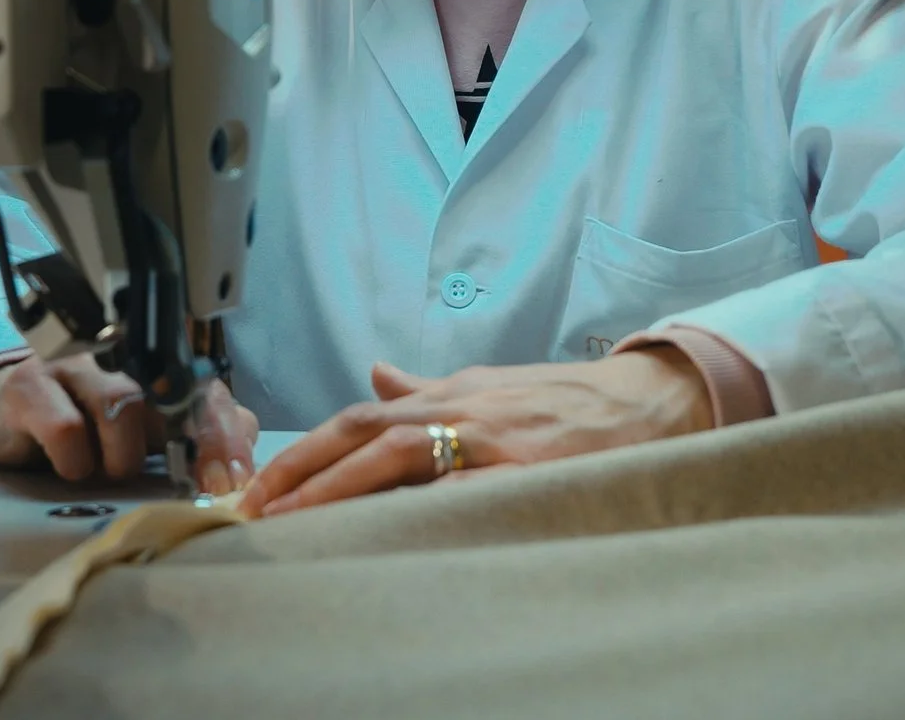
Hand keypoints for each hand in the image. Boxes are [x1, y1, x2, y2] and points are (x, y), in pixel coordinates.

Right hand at [0, 355, 259, 494]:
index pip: (205, 391)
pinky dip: (75, 460)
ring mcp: (73, 366)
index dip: (223, 436)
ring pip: (121, 406)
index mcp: (154, 366)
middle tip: (189, 487)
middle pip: (170, 394)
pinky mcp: (29, 386)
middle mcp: (118, 355)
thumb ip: (200, 430)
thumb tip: (247, 446)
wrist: (8, 410)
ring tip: (105, 470)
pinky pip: (65, 428)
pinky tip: (70, 466)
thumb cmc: (88, 420)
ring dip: (121, 457)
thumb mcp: (148, 427)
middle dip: (189, 447)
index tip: (229, 481)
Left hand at [241, 348, 711, 515]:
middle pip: (364, 434)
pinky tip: (389, 528)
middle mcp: (459, 408)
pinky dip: (424, 505)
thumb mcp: (487, 386)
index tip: (259, 488)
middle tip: (257, 511)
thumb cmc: (564, 402)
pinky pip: (466, 489)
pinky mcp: (527, 467)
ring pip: (401, 457)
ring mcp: (492, 437)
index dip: (304, 452)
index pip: (357, 420)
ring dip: (344, 489)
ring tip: (299, 522)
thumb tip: (377, 375)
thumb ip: (428, 389)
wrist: (647, 401)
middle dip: (305, 472)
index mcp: (446, 394)